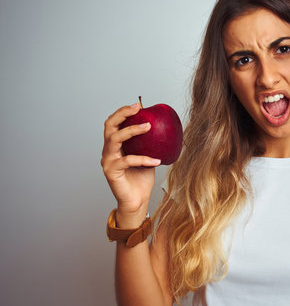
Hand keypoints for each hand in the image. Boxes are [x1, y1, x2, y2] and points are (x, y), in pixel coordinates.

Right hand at [101, 103, 160, 224]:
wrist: (137, 200)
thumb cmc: (141, 178)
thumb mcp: (148, 155)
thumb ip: (150, 143)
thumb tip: (165, 128)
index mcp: (115, 145)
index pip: (114, 123)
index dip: (123, 112)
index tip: (138, 105)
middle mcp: (108, 151)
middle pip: (109, 126)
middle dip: (122, 114)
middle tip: (137, 109)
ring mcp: (108, 161)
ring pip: (115, 139)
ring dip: (132, 131)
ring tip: (148, 127)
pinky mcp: (111, 172)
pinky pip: (127, 160)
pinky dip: (143, 158)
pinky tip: (156, 160)